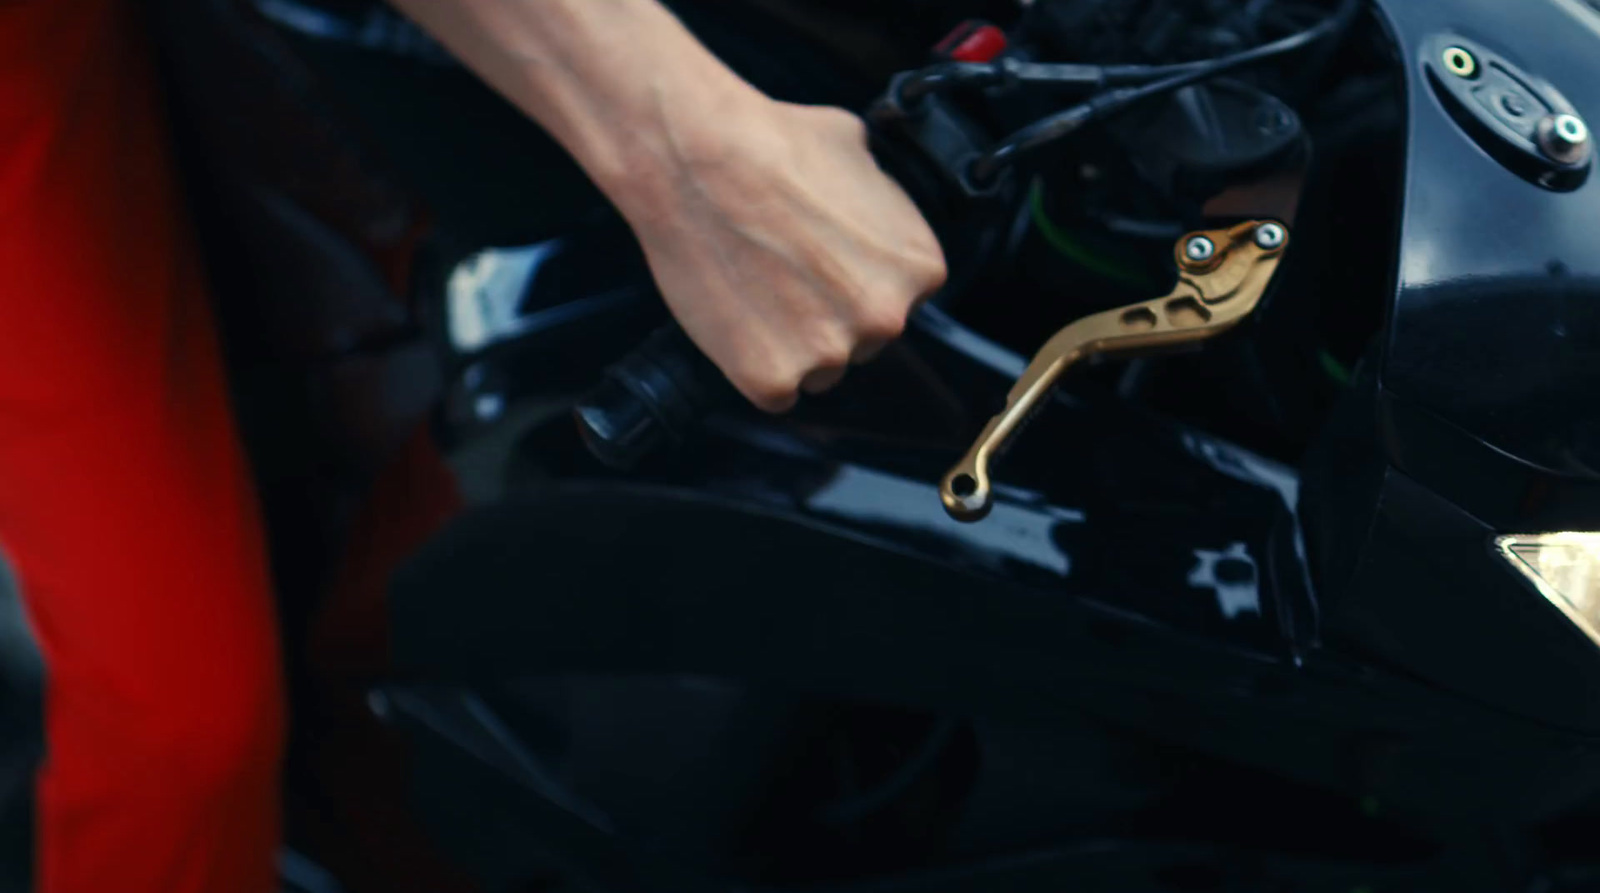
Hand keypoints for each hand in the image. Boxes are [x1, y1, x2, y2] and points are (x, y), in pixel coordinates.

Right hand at [613, 99, 947, 412]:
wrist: (692, 157)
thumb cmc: (771, 143)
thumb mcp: (859, 149)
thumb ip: (883, 201)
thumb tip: (880, 210)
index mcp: (918, 269)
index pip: (901, 299)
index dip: (857, 281)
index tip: (825, 264)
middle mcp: (885, 318)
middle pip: (862, 340)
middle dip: (827, 314)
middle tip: (784, 273)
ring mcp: (828, 354)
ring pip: (818, 369)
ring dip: (791, 343)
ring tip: (755, 288)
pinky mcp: (770, 379)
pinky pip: (772, 390)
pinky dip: (751, 363)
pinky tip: (736, 315)